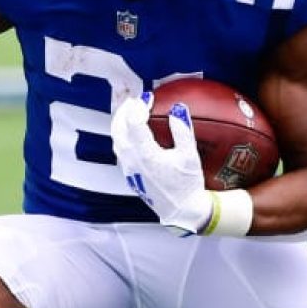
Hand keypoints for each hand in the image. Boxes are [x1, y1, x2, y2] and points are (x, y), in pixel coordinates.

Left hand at [111, 94, 212, 234]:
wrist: (181, 211)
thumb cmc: (187, 184)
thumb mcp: (189, 156)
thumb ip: (182, 131)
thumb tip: (178, 108)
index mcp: (146, 155)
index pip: (134, 123)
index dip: (139, 106)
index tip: (148, 96)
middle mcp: (132, 162)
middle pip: (118, 129)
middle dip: (124, 111)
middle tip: (133, 100)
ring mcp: (128, 170)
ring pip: (116, 141)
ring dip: (120, 124)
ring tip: (130, 112)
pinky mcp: (130, 176)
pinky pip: (119, 151)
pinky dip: (122, 136)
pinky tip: (131, 133)